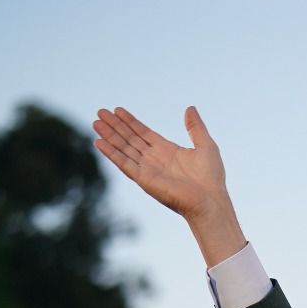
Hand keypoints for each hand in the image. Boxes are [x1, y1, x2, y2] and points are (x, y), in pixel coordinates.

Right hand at [93, 106, 228, 223]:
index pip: (143, 133)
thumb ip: (195, 127)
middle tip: (100, 112)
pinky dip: (112, 153)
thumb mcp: (206, 145)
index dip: (130, 121)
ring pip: (124, 148)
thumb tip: (190, 108)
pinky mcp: (144, 179)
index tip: (117, 110)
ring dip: (109, 136)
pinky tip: (99, 142)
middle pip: (130, 139)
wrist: (209, 199)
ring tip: (95, 122)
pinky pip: (124, 163)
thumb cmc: (211, 177)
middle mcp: (155, 159)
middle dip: (115, 126)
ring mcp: (148, 169)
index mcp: (167, 151)